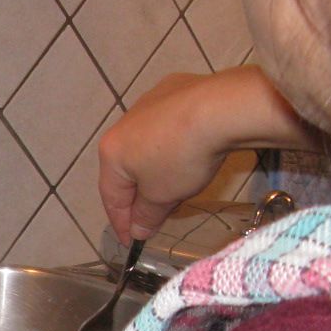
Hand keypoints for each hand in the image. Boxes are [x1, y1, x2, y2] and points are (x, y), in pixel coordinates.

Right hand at [99, 72, 229, 243]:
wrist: (219, 108)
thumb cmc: (181, 157)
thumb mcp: (163, 196)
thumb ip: (147, 215)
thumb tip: (138, 229)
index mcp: (112, 152)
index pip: (111, 196)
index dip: (121, 223)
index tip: (131, 242)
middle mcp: (124, 124)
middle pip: (127, 169)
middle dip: (138, 196)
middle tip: (152, 219)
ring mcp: (149, 103)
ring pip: (148, 145)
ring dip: (156, 168)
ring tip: (173, 186)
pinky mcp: (175, 88)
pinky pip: (169, 124)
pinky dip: (174, 142)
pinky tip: (189, 149)